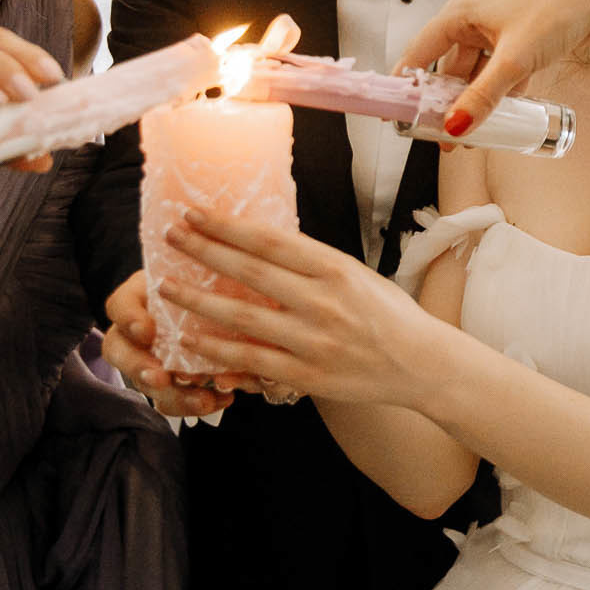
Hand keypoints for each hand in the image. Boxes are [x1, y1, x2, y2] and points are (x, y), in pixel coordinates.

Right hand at [101, 269, 236, 419]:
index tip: (146, 330)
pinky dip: (195, 404)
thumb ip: (206, 273)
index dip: (129, 319)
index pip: (120, 305)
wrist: (228, 299)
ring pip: (145, 383)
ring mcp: (149, 358)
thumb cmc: (212, 278)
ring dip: (173, 395)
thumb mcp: (206, 269)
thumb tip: (223, 254)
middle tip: (160, 377)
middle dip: (138, 367)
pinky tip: (223, 400)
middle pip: (120, 351)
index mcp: (141, 297)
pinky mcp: (169, 383)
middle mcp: (137, 331)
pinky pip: (171, 401)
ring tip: (203, 401)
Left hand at [159, 210, 444, 407]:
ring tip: (167, 287)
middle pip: (248, 270)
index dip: (226, 226)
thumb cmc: (390, 315)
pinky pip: (252, 359)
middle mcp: (322, 300)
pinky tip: (191, 337)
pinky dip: (218, 348)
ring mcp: (313, 340)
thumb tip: (263, 246)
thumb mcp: (358, 275)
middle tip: (170, 237)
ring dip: (197, 299)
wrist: (422, 364)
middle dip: (202, 250)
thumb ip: (313, 265)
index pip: (268, 240)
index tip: (195, 214)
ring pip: (240, 316)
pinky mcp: (307, 375)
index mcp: (335, 268)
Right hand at [390, 0, 589, 138]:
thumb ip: (483, 97)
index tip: (393, 115)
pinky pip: (497, 74)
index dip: (404, 85)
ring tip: (469, 137)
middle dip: (443, 105)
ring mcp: (496, 31)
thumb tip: (455, 127)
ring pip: (473, 75)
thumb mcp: (514, 60)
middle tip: (442, 138)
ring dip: (471, 104)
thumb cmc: (555, 11)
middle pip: (446, 69)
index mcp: (459, 14)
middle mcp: (472, 20)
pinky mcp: (518, 42)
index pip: (418, 53)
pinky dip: (496, 96)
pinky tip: (498, 120)